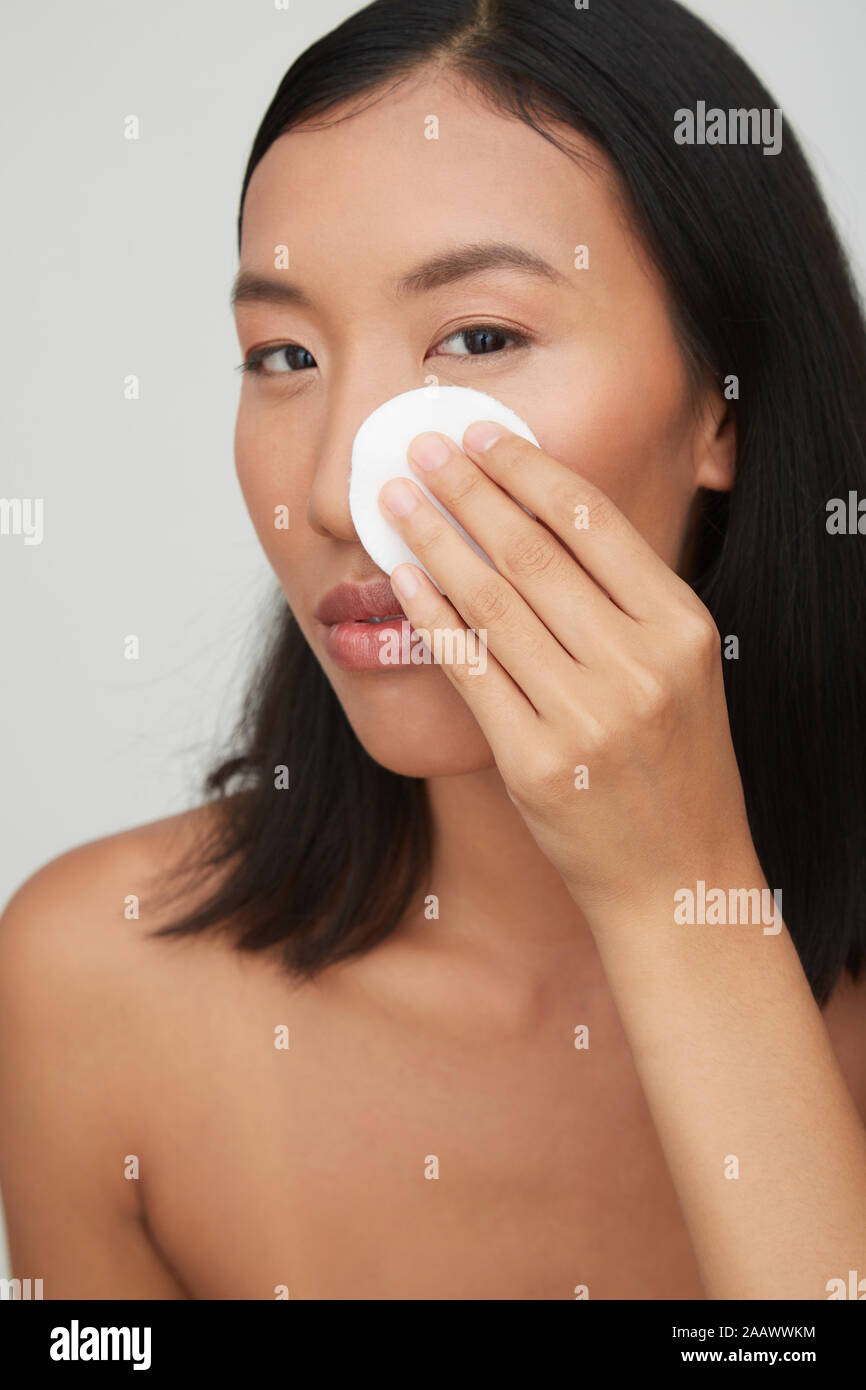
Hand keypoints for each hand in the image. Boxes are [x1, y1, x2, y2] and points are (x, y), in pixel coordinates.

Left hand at [378, 421, 754, 916]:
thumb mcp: (677, 670)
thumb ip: (623, 600)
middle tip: (421, 448)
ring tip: (395, 500)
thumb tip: (532, 517)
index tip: (481, 436)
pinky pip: (470, 668)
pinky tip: (401, 577)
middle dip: (466, 489)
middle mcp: (638, 666)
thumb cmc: (673, 767)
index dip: (526, 470)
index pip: (592, 522)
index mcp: (682, 629)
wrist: (677, 877)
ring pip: (490, 601)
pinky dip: (430, 614)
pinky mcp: (534, 762)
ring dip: (432, 539)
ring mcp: (586, 717)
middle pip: (532, 551)